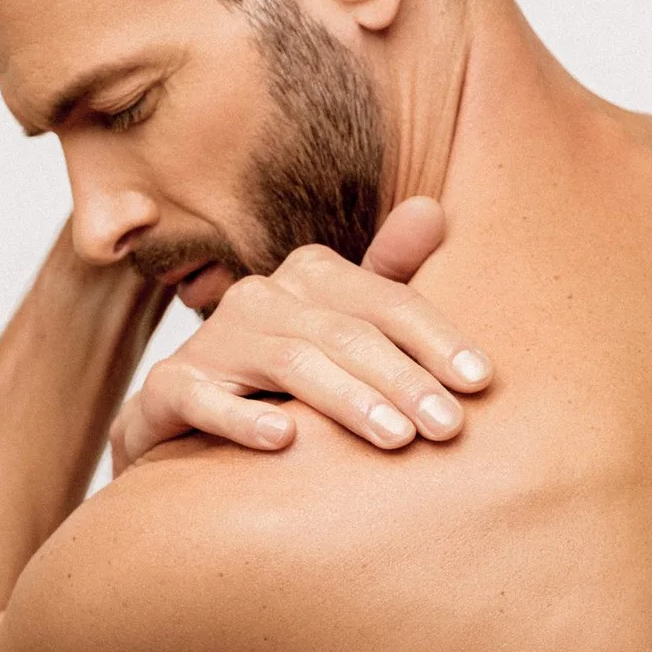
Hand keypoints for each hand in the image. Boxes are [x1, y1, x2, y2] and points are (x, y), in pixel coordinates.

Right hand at [108, 197, 493, 473]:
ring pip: (289, 362)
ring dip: (348, 399)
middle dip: (404, 379)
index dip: (437, 339)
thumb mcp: (343, 329)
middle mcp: (262, 297)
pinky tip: (284, 440)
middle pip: (345, 333)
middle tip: (449, 427)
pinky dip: (242, 418)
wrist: (185, 424)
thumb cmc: (284, 379)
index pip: (386, 302)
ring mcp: (213, 341)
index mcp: (312, 277)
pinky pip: (203, 398)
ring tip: (396, 439)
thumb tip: (433, 210)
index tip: (481, 383)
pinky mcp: (169, 388)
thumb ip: (389, 280)